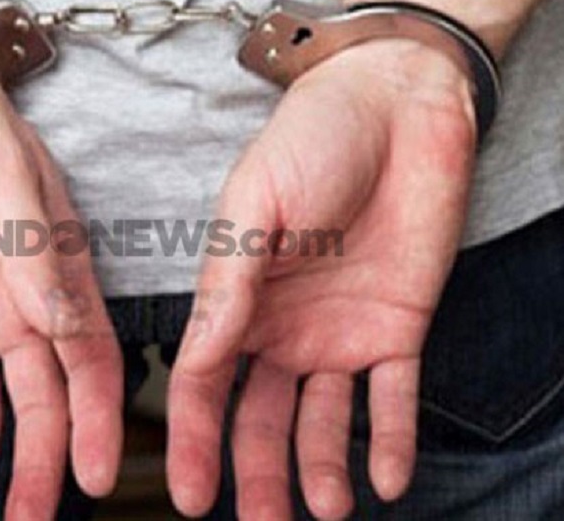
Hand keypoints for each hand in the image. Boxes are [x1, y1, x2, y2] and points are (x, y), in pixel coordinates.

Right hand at [168, 40, 476, 518]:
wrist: (396, 108)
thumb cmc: (310, 142)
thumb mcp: (253, 209)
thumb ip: (227, 288)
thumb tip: (194, 361)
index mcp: (236, 301)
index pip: (204, 385)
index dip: (193, 441)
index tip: (190, 495)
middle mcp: (280, 329)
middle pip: (260, 419)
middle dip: (257, 475)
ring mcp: (338, 334)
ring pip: (322, 422)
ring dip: (321, 470)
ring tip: (325, 512)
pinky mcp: (396, 330)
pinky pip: (394, 400)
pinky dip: (392, 441)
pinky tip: (388, 481)